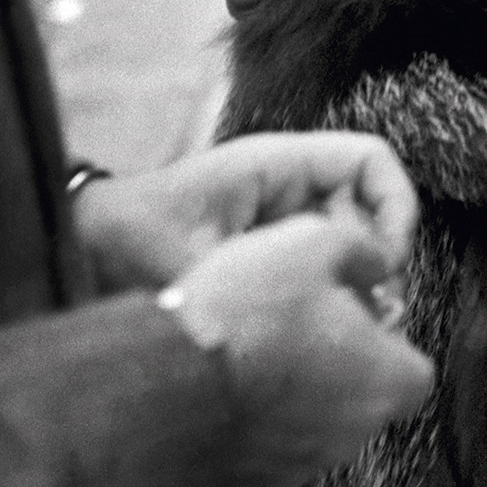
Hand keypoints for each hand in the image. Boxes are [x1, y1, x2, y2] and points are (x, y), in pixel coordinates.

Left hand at [74, 130, 420, 297]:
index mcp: (278, 163)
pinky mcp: (272, 245)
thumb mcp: (193, 258)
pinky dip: (334, 291)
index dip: (396, 204)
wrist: (90, 242)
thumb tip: (321, 303)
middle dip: (382, 255)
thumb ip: (252, 278)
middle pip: (370, 204)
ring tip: (354, 326)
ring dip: (361, 279)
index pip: (369, 159)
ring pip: (351, 238)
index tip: (387, 262)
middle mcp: (290, 182)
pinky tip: (325, 327)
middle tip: (375, 312)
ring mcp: (282, 213)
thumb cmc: (135, 233)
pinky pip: (323, 260)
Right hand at [165, 210, 434, 486]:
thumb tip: (375, 259)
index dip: (391, 335)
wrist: (167, 380)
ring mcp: (303, 458)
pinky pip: (275, 433)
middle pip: (367, 390)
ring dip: (301, 378)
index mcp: (383, 379)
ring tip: (263, 337)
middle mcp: (351, 431)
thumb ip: (361, 250)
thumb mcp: (315, 242)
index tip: (367, 310)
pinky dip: (263, 405)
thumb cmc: (247, 317)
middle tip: (309, 314)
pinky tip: (236, 369)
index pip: (417, 368)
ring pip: (319, 411)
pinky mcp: (259, 474)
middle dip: (344, 352)